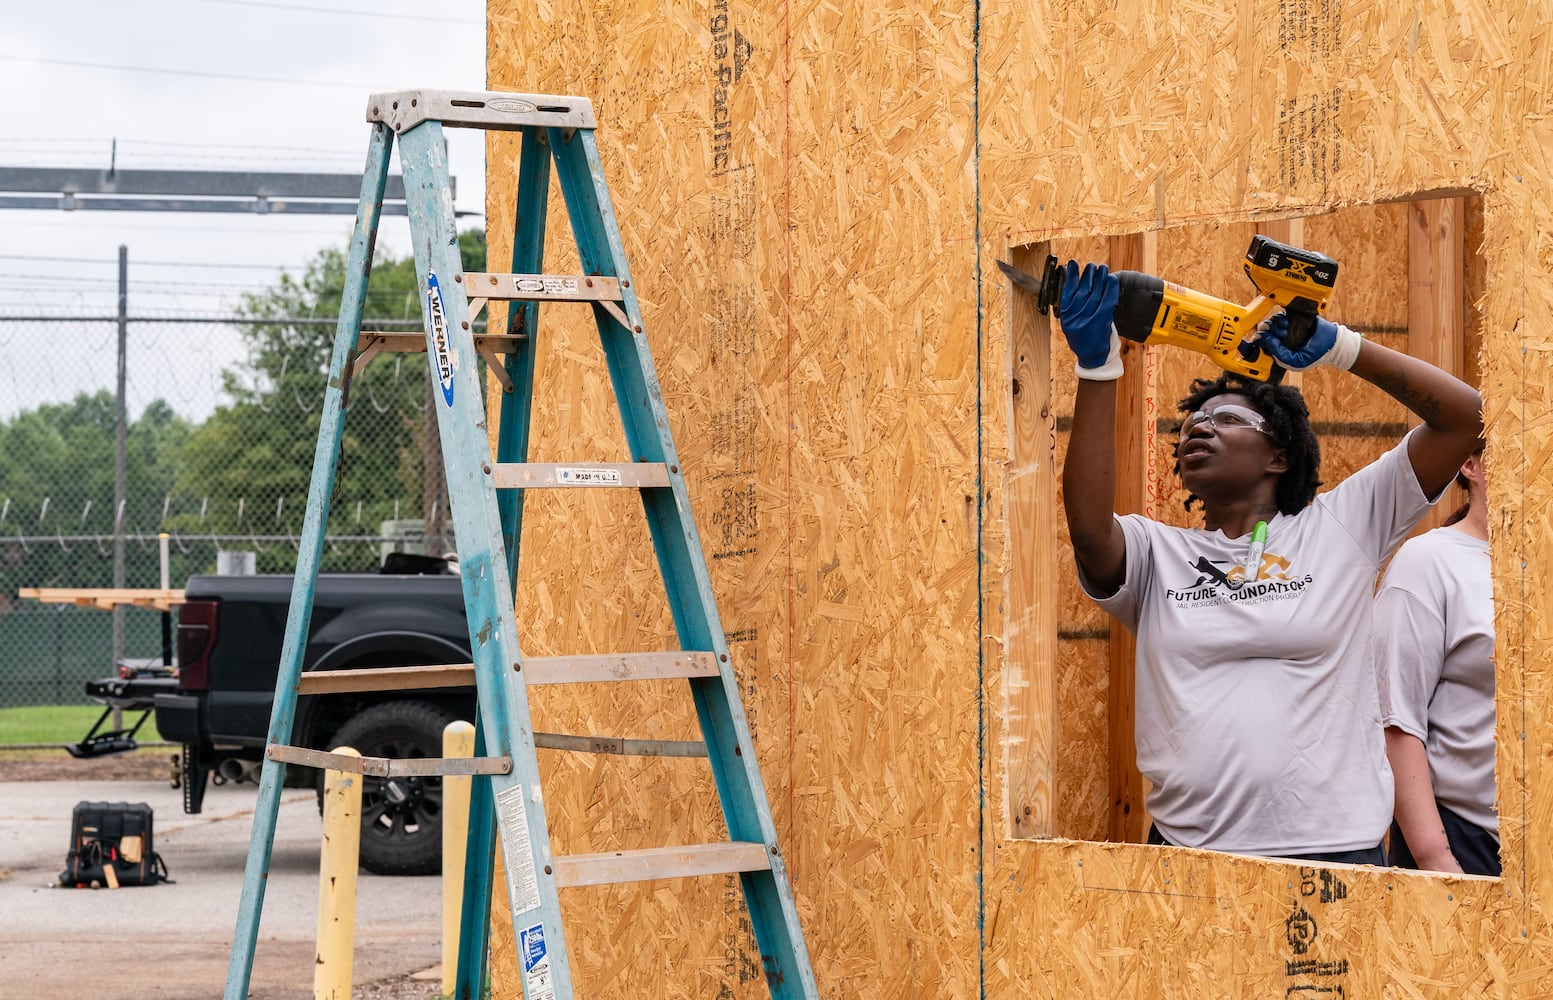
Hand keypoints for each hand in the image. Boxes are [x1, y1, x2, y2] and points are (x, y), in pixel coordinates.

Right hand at [1058, 261, 1121, 379]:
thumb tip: (1076, 283)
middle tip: (1091, 265)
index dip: (1071, 276)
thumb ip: (1072, 307)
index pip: (1067, 292)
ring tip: (1102, 268)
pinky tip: (1111, 279)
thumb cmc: (1083, 339)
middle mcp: (1075, 318)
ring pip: (1095, 293)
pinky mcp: (1102, 322)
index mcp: (1066, 318)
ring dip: (1099, 278)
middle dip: (1087, 275)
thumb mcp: (1071, 324)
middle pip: (1082, 290)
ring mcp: (1089, 320)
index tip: (1072, 264)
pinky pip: (1107, 301)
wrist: (1093, 359)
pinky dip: (1110, 288)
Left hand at [1257, 310, 1362, 370]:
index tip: (1262, 336)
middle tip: (1277, 331)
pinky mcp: (1294, 319)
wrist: (1334, 343)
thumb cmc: (1315, 355)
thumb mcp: (1296, 360)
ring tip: (1285, 327)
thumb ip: (1280, 354)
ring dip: (1275, 323)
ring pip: (1272, 322)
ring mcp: (1287, 329)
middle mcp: (1281, 340)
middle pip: (1266, 331)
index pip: (1264, 344)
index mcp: (1280, 351)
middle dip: (1268, 330)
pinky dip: (1282, 317)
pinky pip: (1281, 315)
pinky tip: (1288, 322)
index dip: (1262, 339)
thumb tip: (1266, 342)